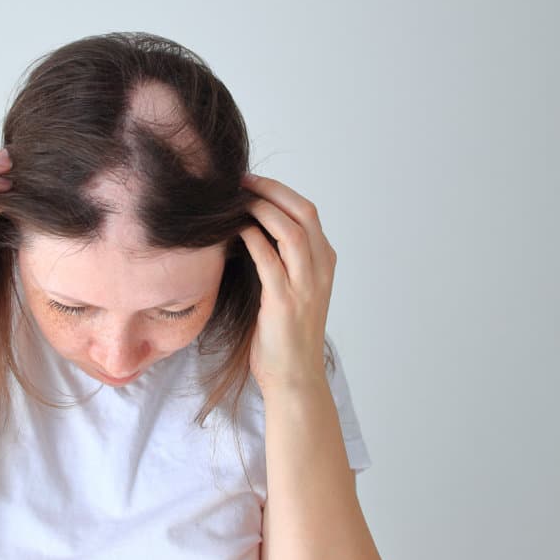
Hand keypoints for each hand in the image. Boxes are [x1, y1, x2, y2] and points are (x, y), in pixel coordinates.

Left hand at [238, 172, 337, 395]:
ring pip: (291, 231)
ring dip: (261, 209)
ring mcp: (306, 285)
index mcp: (324, 263)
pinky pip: (269, 260)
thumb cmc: (285, 334)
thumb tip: (249, 226)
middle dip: (271, 191)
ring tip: (235, 200)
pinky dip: (252, 238)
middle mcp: (321, 269)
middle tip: (241, 181)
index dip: (279, 191)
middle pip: (303, 213)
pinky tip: (234, 230)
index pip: (307, 211)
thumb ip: (281, 258)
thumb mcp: (292, 287)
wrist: (294, 378)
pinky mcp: (285, 302)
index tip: (250, 182)